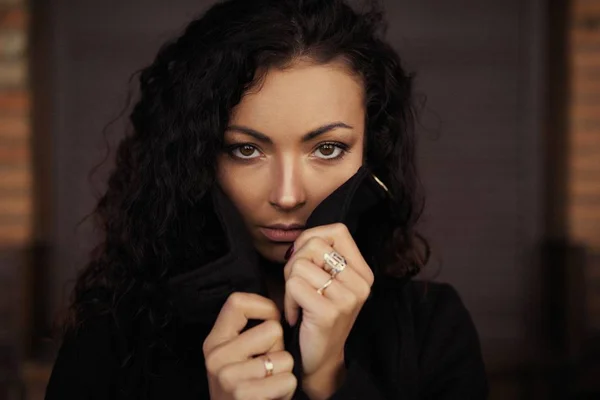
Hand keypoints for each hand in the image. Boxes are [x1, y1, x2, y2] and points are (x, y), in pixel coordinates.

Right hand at [203, 292, 296, 399]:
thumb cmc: (245, 390)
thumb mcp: (235, 358)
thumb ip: (247, 333)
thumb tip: (277, 304)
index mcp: (214, 342)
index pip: (237, 302)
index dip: (264, 306)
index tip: (272, 319)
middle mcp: (216, 356)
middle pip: (272, 328)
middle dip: (279, 348)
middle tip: (267, 367)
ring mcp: (229, 376)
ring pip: (284, 356)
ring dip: (284, 372)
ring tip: (269, 383)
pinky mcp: (245, 394)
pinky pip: (287, 379)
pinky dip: (287, 389)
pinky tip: (272, 397)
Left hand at [283, 223, 373, 397]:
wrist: (321, 359)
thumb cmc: (317, 314)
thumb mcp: (328, 280)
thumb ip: (320, 255)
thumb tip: (300, 240)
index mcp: (363, 271)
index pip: (336, 230)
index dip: (311, 239)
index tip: (306, 263)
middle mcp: (361, 283)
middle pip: (314, 245)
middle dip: (295, 263)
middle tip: (298, 287)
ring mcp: (347, 298)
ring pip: (300, 266)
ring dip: (290, 285)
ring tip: (299, 304)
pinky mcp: (329, 312)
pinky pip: (294, 286)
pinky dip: (288, 300)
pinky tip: (297, 315)